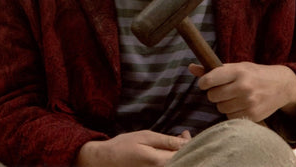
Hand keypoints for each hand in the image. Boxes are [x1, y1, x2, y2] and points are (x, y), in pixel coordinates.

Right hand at [76, 130, 190, 166]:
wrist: (106, 161)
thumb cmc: (124, 146)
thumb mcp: (145, 137)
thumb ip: (167, 141)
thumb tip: (186, 141)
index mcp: (160, 163)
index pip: (184, 154)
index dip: (189, 143)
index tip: (186, 133)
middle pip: (181, 160)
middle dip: (185, 147)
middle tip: (182, 134)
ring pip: (175, 163)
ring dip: (178, 152)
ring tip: (176, 139)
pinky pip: (167, 165)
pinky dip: (170, 157)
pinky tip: (167, 149)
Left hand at [189, 62, 295, 122]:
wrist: (282, 85)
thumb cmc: (254, 74)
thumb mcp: (236, 66)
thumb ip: (213, 69)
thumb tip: (190, 67)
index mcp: (237, 71)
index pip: (210, 80)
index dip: (204, 83)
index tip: (206, 83)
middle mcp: (243, 86)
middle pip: (213, 96)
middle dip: (214, 94)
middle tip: (222, 90)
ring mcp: (249, 102)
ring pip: (221, 108)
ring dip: (223, 104)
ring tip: (233, 97)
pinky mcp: (253, 115)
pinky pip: (231, 117)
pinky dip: (232, 112)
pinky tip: (240, 105)